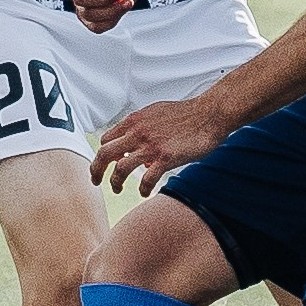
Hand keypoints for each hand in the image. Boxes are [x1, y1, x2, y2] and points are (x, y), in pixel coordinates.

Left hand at [92, 98, 228, 196]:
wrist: (208, 114)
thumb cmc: (185, 113)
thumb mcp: (154, 112)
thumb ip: (140, 126)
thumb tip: (132, 139)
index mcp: (134, 121)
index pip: (106, 139)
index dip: (103, 154)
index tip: (106, 164)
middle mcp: (138, 133)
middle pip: (104, 154)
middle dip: (96, 170)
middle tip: (96, 181)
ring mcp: (151, 146)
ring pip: (121, 169)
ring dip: (115, 183)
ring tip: (117, 189)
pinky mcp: (166, 158)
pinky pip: (147, 179)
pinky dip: (143, 189)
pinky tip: (145, 192)